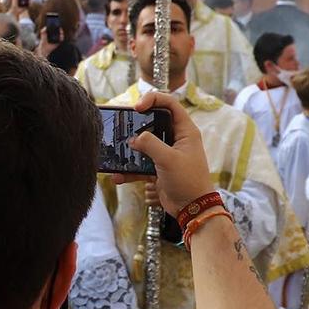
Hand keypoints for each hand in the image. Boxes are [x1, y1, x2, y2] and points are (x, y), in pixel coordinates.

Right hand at [125, 91, 214, 215]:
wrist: (192, 209)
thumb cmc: (188, 181)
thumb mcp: (169, 159)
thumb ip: (150, 144)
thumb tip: (134, 139)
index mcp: (185, 131)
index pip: (170, 104)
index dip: (153, 100)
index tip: (137, 108)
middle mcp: (176, 139)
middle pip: (153, 123)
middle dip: (136, 125)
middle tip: (122, 127)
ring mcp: (166, 154)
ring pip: (144, 145)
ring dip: (129, 150)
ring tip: (116, 152)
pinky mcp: (158, 168)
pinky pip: (140, 164)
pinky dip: (129, 170)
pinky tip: (117, 177)